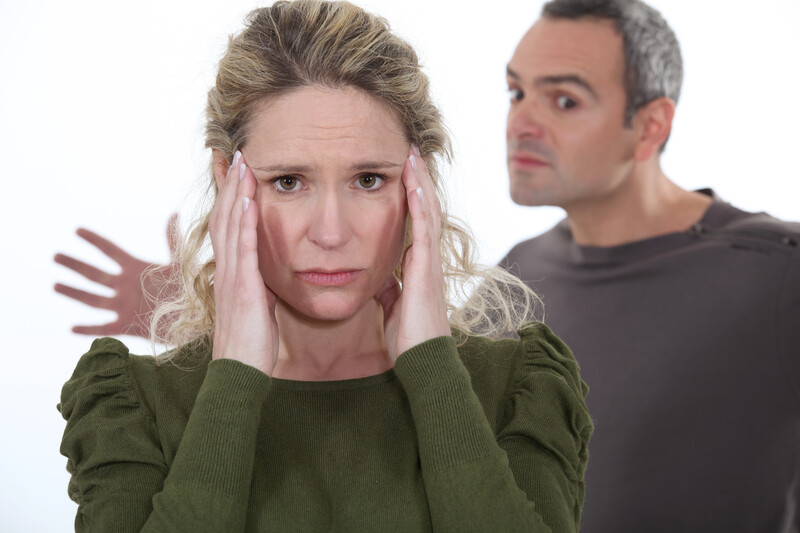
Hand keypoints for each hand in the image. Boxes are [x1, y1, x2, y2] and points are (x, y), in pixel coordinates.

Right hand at [54, 214, 180, 337]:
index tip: (77, 230)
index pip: (111, 251)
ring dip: (74, 292)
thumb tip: (174, 213)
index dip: (95, 241)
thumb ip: (173, 240)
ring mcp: (125, 306)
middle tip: (55, 256)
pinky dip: (88, 329)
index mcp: (136, 269)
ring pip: (93, 299)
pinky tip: (72, 328)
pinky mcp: (128, 326)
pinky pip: (104, 328)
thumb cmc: (189, 289)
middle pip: (95, 274)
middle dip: (75, 265)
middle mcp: (126, 286)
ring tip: (55, 285)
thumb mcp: (180, 263)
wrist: (197, 317)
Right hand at [209, 151, 278, 375]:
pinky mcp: (244, 290)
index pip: (227, 226)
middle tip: (233, 153)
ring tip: (241, 163)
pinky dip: (244, 223)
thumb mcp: (256, 307)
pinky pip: (243, 250)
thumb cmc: (252, 344)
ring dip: (235, 193)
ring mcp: (232, 278)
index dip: (228, 196)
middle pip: (223, 217)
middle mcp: (226, 270)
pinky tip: (248, 202)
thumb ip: (259, 286)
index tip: (232, 169)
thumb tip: (268, 275)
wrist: (240, 374)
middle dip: (229, 184)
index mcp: (230, 273)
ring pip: (230, 226)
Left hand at [376, 146, 450, 360]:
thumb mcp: (392, 307)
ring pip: (429, 212)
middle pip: (426, 207)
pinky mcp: (426, 272)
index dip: (411, 192)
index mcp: (418, 265)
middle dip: (418, 177)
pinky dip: (420, 207)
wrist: (423, 363)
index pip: (416, 219)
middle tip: (410, 147)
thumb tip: (377, 279)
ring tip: (412, 154)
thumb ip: (388, 289)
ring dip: (421, 182)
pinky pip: (425, 232)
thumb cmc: (409, 338)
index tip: (401, 168)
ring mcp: (430, 263)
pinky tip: (414, 185)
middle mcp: (427, 259)